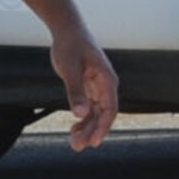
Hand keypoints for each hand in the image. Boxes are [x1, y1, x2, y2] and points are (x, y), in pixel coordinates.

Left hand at [52, 27, 117, 151]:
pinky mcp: (89, 86)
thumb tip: (80, 114)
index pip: (110, 109)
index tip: (94, 142)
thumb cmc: (70, 46)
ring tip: (74, 143)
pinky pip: (89, 107)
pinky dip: (83, 119)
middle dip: (92, 132)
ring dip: (87, 128)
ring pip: (96, 113)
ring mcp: (98, 87)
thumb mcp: (70, 69)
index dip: (103, 127)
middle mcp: (106, 85)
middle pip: (103, 114)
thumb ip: (75, 92)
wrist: (67, 30)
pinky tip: (73, 128)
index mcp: (107, 80)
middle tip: (77, 147)